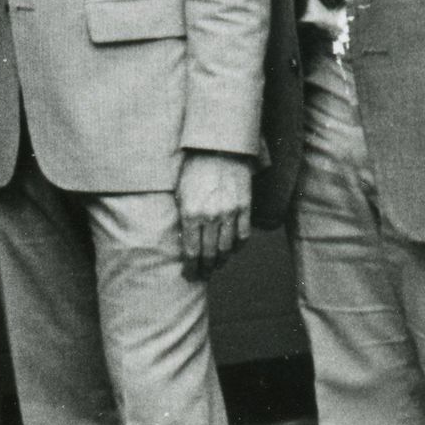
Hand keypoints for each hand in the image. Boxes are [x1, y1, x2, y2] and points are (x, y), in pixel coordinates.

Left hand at [174, 150, 252, 278]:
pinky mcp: (244, 208)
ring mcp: (230, 213)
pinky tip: (231, 251)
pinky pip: (243, 236)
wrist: (218, 149)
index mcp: (190, 213)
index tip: (189, 275)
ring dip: (221, 260)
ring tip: (216, 265)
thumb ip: (183, 216)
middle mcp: (211, 217)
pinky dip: (237, 247)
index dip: (191, 267)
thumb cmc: (193, 169)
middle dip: (205, 268)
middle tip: (203, 274)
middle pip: (209, 253)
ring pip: (227, 248)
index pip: (191, 251)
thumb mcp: (180, 192)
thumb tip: (185, 239)